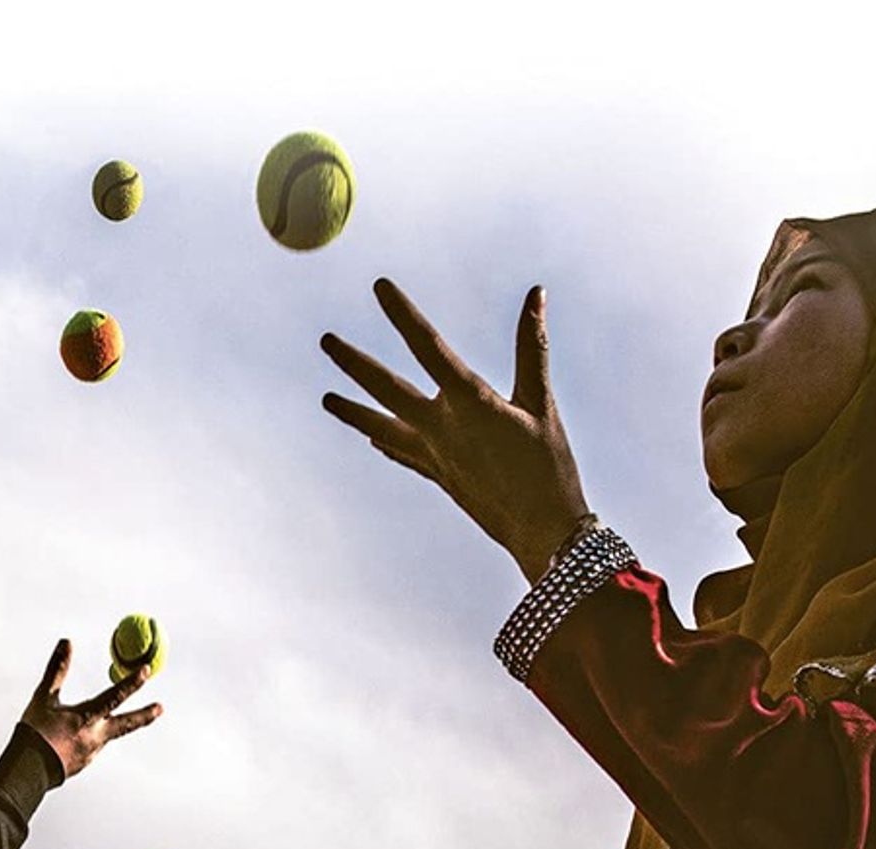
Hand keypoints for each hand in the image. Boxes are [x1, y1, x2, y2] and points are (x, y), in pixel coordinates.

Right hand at [21, 639, 162, 779]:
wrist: (26, 770)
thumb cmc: (34, 732)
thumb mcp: (43, 697)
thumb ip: (57, 669)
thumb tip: (66, 642)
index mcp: (86, 718)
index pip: (115, 696)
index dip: (131, 682)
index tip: (146, 670)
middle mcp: (95, 737)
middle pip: (126, 723)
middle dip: (145, 714)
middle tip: (160, 707)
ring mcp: (92, 753)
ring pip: (105, 734)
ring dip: (105, 725)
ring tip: (84, 723)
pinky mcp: (84, 764)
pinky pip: (90, 747)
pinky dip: (86, 738)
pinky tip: (69, 739)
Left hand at [322, 279, 591, 582]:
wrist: (542, 533)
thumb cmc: (550, 468)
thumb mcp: (541, 404)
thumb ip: (532, 347)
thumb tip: (535, 294)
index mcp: (469, 404)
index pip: (428, 347)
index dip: (403, 314)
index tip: (380, 288)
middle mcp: (442, 430)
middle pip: (387, 390)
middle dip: (355, 364)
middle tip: (326, 340)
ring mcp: (435, 456)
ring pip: (383, 428)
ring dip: (354, 412)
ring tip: (327, 399)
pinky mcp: (440, 477)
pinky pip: (403, 454)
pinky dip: (385, 441)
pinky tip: (370, 439)